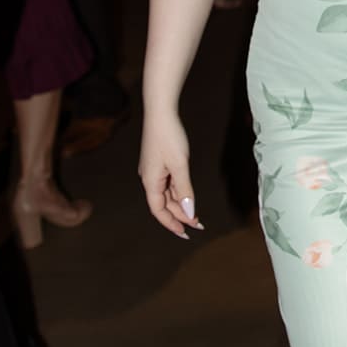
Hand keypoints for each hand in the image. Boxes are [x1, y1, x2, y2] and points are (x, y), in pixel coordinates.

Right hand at [139, 110, 202, 238]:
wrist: (161, 112)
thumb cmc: (169, 137)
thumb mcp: (180, 166)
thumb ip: (185, 190)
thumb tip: (189, 212)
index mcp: (150, 182)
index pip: (159, 210)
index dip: (171, 223)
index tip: (185, 233)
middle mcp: (149, 178)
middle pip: (164, 203)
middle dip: (180, 215)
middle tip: (198, 224)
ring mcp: (153, 170)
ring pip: (167, 194)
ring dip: (180, 204)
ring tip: (195, 213)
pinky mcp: (158, 162)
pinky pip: (168, 183)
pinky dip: (178, 191)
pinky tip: (187, 195)